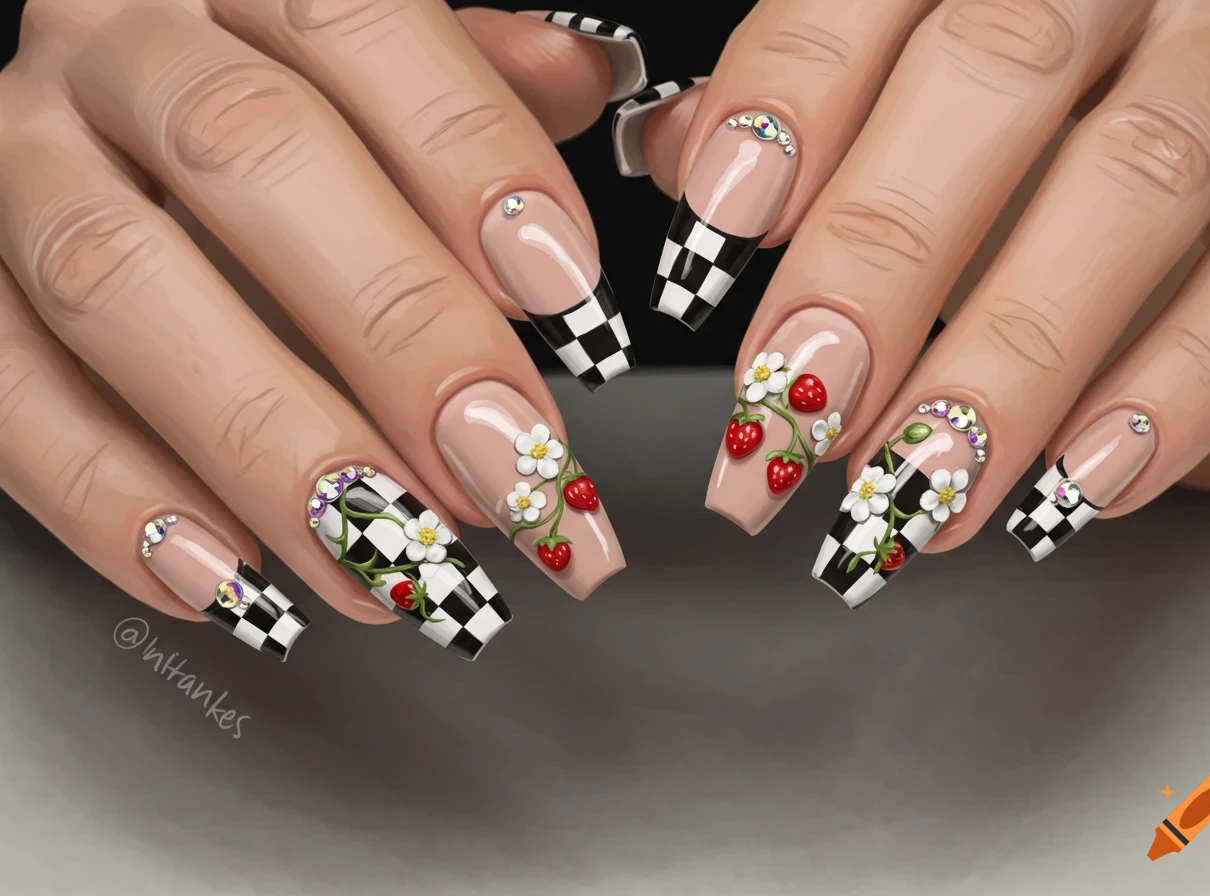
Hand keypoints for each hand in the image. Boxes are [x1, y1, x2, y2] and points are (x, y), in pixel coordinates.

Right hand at [0, 1, 645, 659]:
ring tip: (390, 558)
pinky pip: (7, 393)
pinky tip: (233, 579)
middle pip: (246, 152)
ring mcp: (17, 163)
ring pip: (118, 283)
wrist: (102, 132)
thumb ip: (478, 80)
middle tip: (500, 464)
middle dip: (394, 330)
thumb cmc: (279, 114)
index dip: (472, 165)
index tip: (569, 300)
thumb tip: (580, 78)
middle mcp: (118, 51)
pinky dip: (115, 500)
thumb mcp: (387, 67)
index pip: (359, 30)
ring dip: (268, 442)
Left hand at [615, 0, 1209, 601]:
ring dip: (1011, 363)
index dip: (786, 108)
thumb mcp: (917, 64)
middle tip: (798, 414)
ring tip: (915, 493)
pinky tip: (1074, 486)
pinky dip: (1175, 391)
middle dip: (882, 262)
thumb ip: (803, 94)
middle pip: (997, 70)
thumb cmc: (1044, 99)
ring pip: (1137, 178)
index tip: (711, 249)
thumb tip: (684, 154)